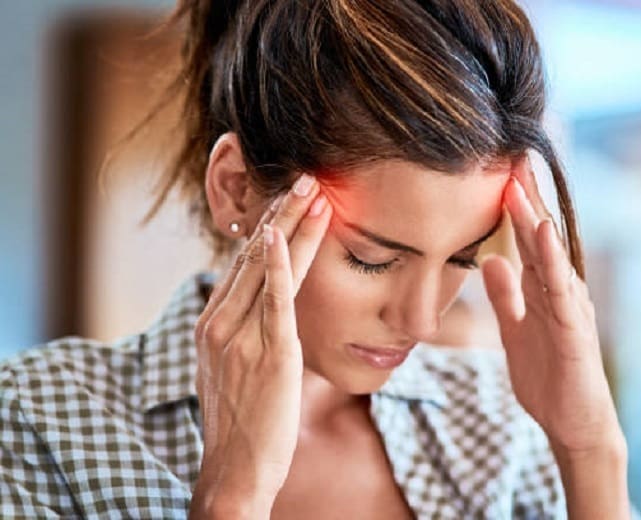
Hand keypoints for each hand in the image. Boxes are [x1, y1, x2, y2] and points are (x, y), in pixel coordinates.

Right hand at [190, 174, 331, 518]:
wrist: (235, 469)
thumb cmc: (240, 421)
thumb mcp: (230, 369)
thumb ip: (241, 333)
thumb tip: (261, 309)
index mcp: (212, 324)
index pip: (242, 264)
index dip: (266, 227)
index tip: (286, 200)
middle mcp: (220, 323)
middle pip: (253, 255)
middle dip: (281, 213)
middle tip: (304, 178)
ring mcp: (241, 337)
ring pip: (266, 268)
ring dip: (291, 225)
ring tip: (313, 192)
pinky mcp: (268, 353)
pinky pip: (273, 301)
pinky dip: (280, 264)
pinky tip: (285, 235)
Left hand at [481, 164, 622, 454]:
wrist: (574, 424)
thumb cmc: (549, 376)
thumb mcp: (516, 330)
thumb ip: (506, 296)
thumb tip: (489, 261)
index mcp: (545, 290)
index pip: (527, 241)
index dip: (513, 208)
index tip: (497, 173)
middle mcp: (561, 291)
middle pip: (540, 239)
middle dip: (525, 200)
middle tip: (509, 158)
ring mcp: (571, 308)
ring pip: (550, 256)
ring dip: (536, 220)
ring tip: (521, 185)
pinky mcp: (575, 331)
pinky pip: (562, 290)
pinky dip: (552, 261)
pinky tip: (543, 235)